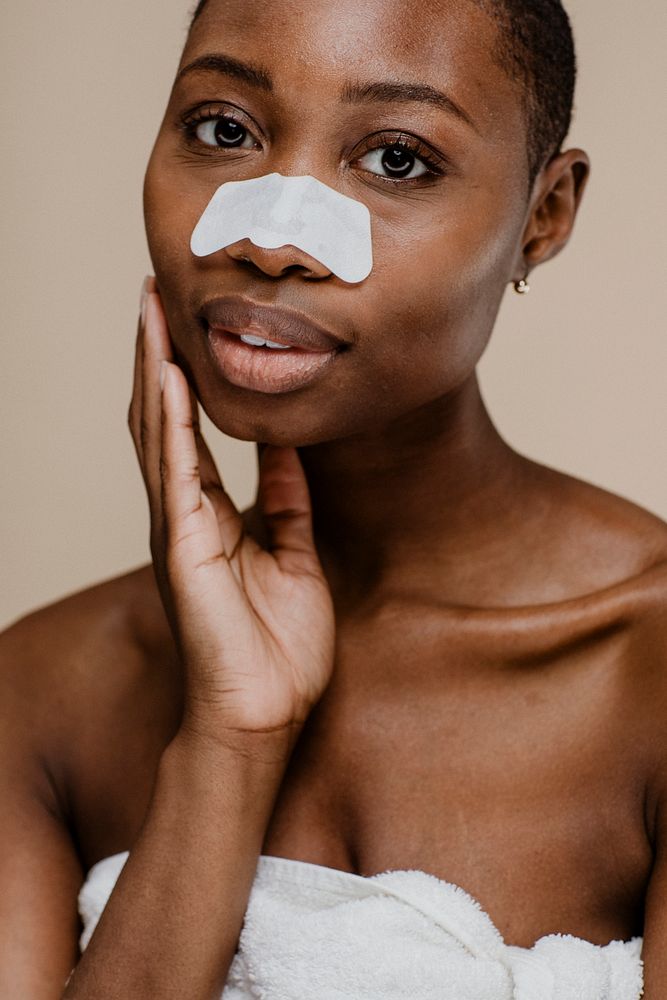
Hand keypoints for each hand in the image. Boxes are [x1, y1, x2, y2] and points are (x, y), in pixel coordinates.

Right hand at [128, 279, 335, 740]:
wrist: (265, 712)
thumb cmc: (277, 647)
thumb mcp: (294, 553)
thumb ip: (287, 500)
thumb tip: (294, 447)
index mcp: (209, 514)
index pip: (188, 429)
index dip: (182, 374)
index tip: (185, 321)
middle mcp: (183, 512)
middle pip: (160, 417)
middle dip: (156, 353)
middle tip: (154, 291)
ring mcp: (177, 527)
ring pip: (155, 431)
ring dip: (152, 368)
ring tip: (149, 310)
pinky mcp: (183, 545)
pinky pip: (174, 471)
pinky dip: (170, 420)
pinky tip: (167, 376)